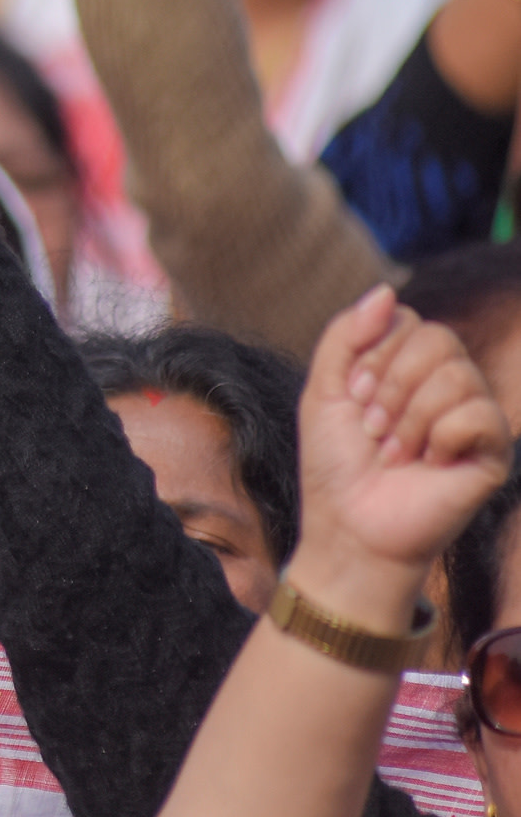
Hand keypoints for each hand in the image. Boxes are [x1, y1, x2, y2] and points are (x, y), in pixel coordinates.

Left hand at [290, 288, 509, 599]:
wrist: (350, 528)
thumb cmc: (335, 465)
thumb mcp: (324, 391)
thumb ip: (346, 335)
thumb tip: (386, 289)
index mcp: (408, 367)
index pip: (406, 319)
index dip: (372, 356)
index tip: (353, 399)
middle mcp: (447, 384)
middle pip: (437, 338)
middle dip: (390, 385)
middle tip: (373, 429)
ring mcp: (474, 414)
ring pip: (457, 374)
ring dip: (409, 419)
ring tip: (395, 453)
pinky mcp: (494, 448)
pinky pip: (479, 412)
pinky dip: (439, 438)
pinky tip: (428, 464)